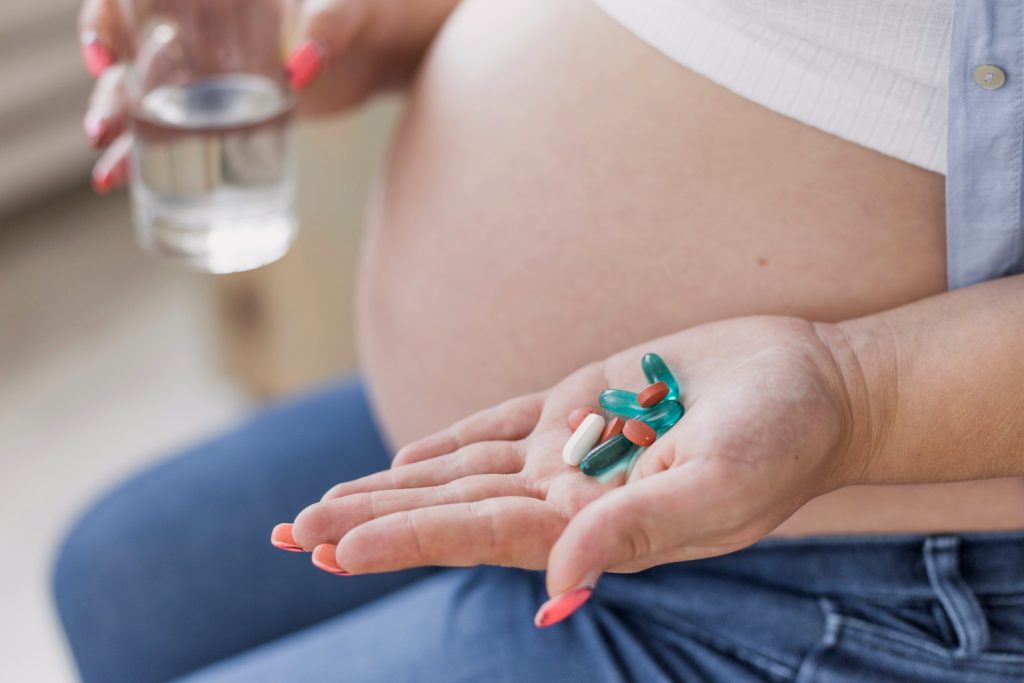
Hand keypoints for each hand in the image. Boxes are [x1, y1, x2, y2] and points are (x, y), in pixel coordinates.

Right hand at [78, 0, 458, 192]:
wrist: (394, 48)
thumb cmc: (375, 10)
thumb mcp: (351, 8)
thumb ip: (329, 23)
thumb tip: (302, 68)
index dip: (104, 23)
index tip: (104, 58)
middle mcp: (204, 29)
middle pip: (134, 54)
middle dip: (110, 91)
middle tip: (103, 129)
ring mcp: (217, 72)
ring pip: (152, 98)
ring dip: (125, 132)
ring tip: (109, 171)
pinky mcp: (238, 110)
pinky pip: (188, 130)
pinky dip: (158, 156)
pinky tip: (127, 182)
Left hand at [288, 316, 873, 619]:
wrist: (812, 385)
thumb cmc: (781, 439)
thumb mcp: (722, 486)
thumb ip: (638, 532)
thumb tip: (555, 586)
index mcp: (594, 525)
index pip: (477, 536)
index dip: (401, 538)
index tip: (328, 543)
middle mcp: (569, 495)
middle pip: (448, 510)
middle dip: (369, 522)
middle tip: (289, 533)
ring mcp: (570, 449)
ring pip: (459, 471)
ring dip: (388, 486)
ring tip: (321, 506)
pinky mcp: (581, 402)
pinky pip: (498, 426)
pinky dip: (447, 442)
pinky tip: (402, 460)